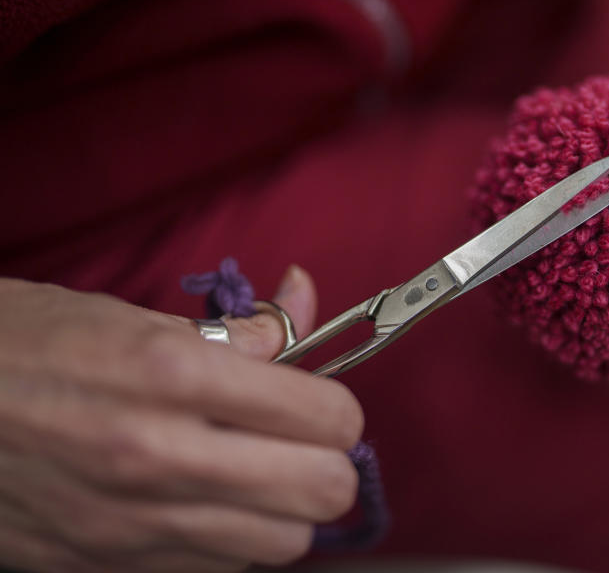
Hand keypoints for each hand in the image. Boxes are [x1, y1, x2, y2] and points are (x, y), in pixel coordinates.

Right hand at [0, 266, 362, 572]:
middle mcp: (161, 455)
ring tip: (253, 473)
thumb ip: (235, 327)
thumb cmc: (16, 347)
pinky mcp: (106, 566)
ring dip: (284, 509)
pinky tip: (202, 504)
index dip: (335, 405)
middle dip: (328, 462)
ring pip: (282, 543)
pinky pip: (217, 569)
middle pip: (323, 490)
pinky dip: (231, 540)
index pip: (325, 414)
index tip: (318, 399)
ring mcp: (133, 523)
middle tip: (299, 440)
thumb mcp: (125, 316)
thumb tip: (303, 304)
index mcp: (171, 375)